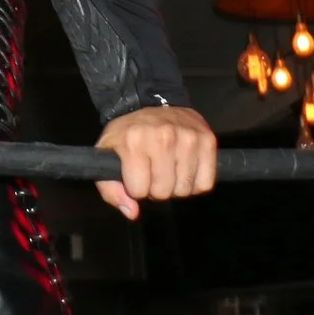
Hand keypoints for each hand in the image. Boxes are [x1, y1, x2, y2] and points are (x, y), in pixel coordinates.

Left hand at [94, 105, 216, 219]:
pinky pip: (205, 183)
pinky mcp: (207, 139)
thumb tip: (132, 212)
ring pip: (185, 189)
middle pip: (164, 192)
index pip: (139, 191)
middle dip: (156, 188)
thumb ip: (110, 189)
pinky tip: (185, 168)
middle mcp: (163, 136)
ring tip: (169, 168)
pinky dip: (196, 183)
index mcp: (133, 141)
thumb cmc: (127, 134)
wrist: (150, 103)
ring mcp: (188, 137)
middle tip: (154, 171)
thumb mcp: (106, 155)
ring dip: (176, 185)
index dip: (136, 188)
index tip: (137, 174)